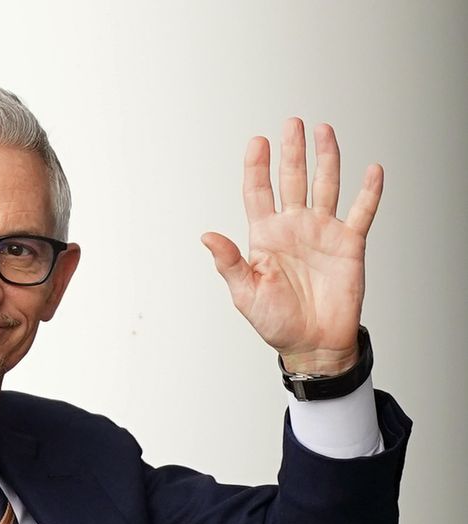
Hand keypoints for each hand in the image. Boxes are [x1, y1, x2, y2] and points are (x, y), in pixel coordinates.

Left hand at [201, 118, 383, 374]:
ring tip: (324, 131)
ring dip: (327, 159)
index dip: (257, 166)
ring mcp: (322, 232)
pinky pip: (362, 212)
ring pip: (325, 186)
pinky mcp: (349, 244)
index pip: (258, 192)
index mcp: (265, 236)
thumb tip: (206, 236)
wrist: (312, 344)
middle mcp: (294, 227)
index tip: (257, 141)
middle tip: (292, 124)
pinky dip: (369, 192)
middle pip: (293, 180)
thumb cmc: (276, 321)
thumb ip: (229, 261)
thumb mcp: (245, 293)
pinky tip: (372, 170)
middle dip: (292, 152)